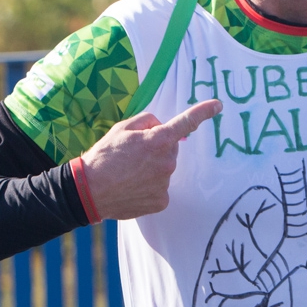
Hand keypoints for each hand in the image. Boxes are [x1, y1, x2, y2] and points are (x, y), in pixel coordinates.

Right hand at [80, 99, 222, 219]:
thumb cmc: (103, 156)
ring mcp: (165, 183)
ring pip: (164, 169)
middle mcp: (167, 162)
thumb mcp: (122, 128)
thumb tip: (161, 126)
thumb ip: (147, 121)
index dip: (203, 112)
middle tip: (132, 155)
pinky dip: (149, 187)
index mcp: (158, 140)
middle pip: (170, 149)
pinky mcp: (161, 200)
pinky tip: (132, 186)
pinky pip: (160, 188)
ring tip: (128, 173)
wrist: (89, 191)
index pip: (186, 122)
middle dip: (157, 148)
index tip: (217, 105)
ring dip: (152, 169)